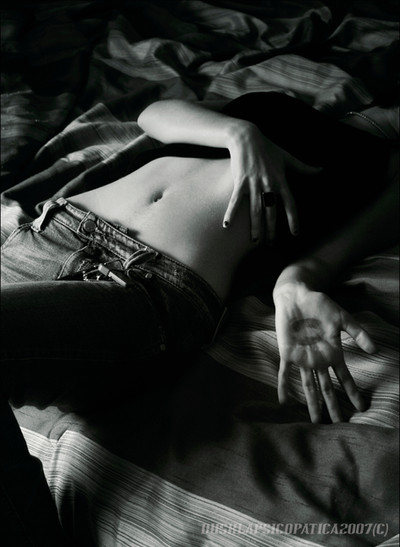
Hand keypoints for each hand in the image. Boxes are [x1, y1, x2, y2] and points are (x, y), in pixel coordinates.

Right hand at [225, 123, 319, 241]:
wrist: (248, 137)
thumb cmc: (268, 148)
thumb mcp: (288, 157)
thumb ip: (304, 167)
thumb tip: (322, 170)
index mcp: (281, 180)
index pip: (290, 204)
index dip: (293, 219)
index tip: (295, 233)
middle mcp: (269, 184)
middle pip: (272, 211)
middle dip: (272, 229)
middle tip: (270, 244)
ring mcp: (254, 183)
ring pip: (256, 209)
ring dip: (255, 226)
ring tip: (255, 241)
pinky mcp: (240, 181)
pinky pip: (236, 201)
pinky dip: (231, 213)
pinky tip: (227, 225)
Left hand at [273, 282, 376, 422]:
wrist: (297, 296)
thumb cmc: (320, 305)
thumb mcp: (342, 318)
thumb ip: (357, 333)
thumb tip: (375, 349)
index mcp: (332, 352)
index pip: (344, 377)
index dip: (352, 392)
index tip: (361, 408)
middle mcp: (318, 359)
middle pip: (326, 387)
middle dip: (333, 406)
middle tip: (338, 424)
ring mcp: (302, 358)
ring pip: (308, 385)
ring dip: (311, 403)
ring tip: (315, 420)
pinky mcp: (287, 353)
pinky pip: (284, 372)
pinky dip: (284, 386)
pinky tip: (284, 402)